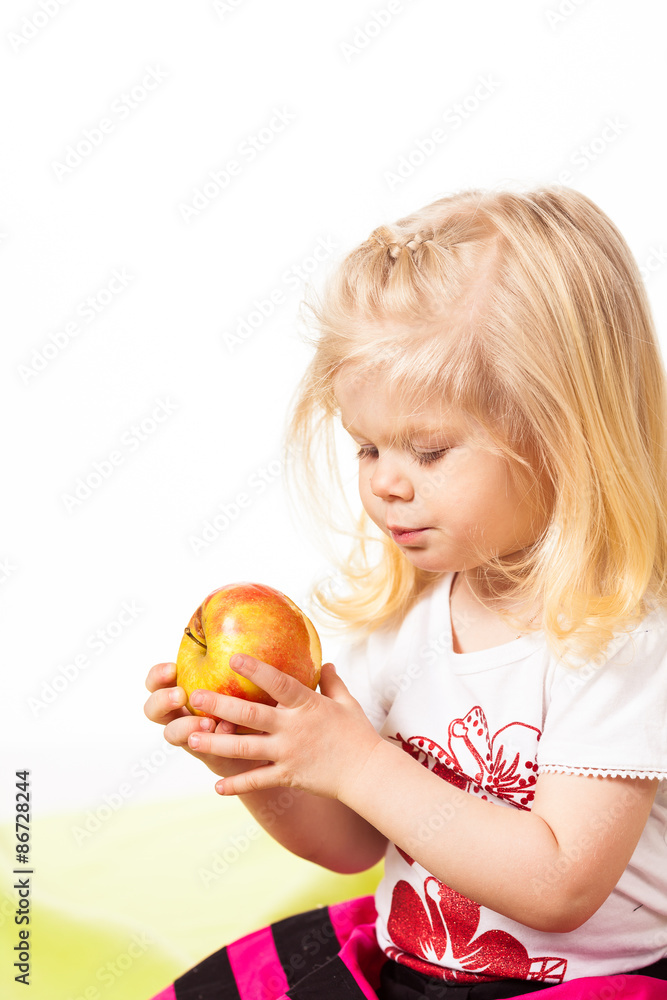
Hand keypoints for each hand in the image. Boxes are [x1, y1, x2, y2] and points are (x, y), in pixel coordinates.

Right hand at [143, 661, 261, 780]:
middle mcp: (178, 713)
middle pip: (152, 710)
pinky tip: (229, 730)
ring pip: (172, 734)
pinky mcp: (208, 753)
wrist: (261, 728)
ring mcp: (190, 735)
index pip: (156, 681)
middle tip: (180, 695)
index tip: (172, 668)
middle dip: (162, 701)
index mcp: (178, 689)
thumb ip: (225, 657)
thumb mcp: (232, 671)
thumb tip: (227, 631)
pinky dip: (215, 739)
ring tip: (207, 721)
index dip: (158, 675)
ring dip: (186, 726)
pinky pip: (204, 749)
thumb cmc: (242, 689)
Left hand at [185, 654, 382, 798]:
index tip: (233, 657)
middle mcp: (293, 728)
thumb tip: (325, 663)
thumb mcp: (347, 702)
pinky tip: (216, 785)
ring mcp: (288, 753)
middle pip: (250, 715)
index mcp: (307, 705)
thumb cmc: (358, 734)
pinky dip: (237, 784)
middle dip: (220, 705)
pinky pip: (258, 780)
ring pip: (245, 748)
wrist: (368, 773)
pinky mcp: (288, 776)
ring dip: (216, 744)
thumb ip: (332, 682)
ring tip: (190, 739)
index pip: (278, 683)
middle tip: (195, 697)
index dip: (255, 670)